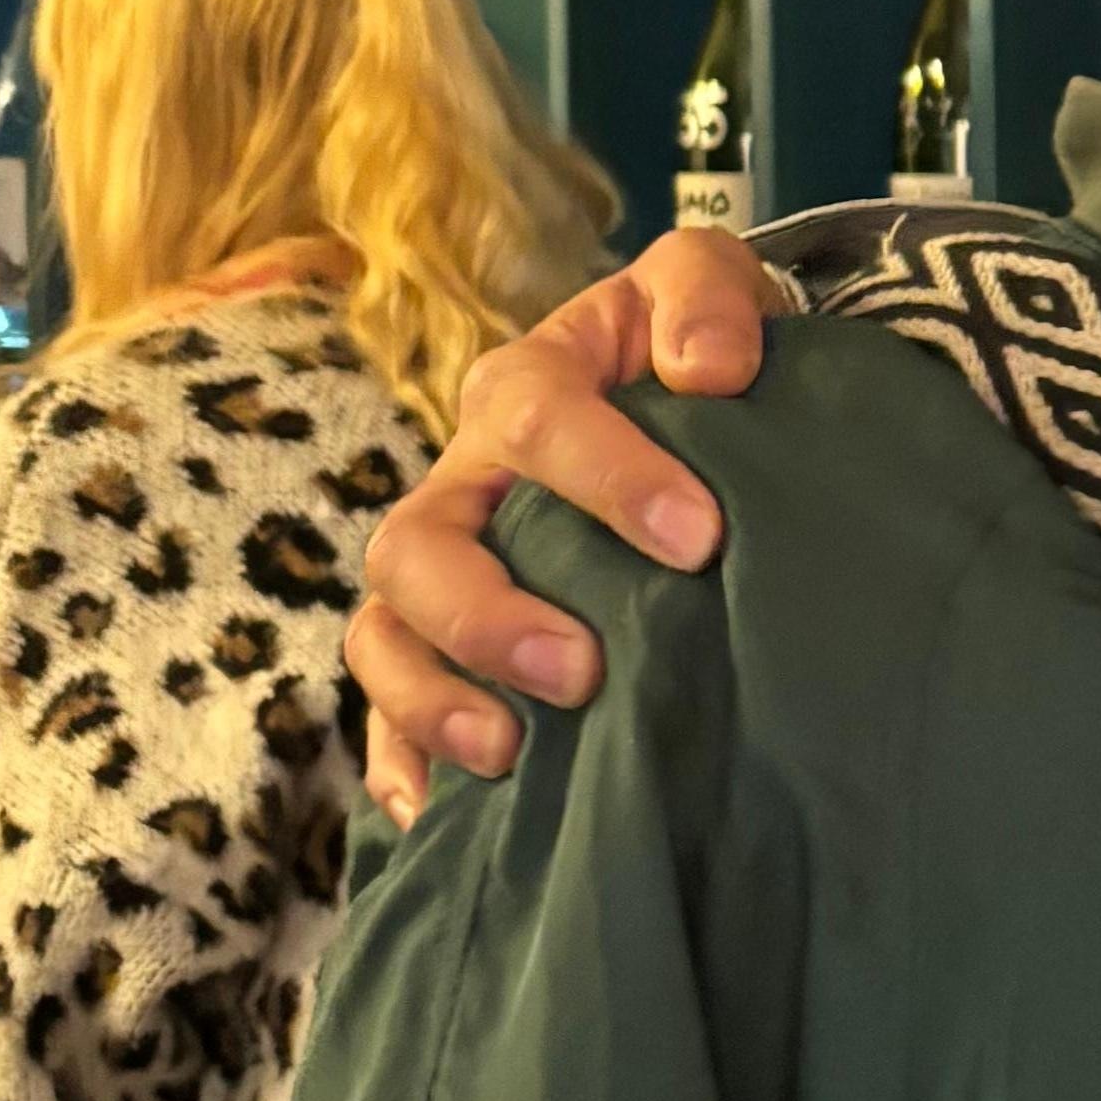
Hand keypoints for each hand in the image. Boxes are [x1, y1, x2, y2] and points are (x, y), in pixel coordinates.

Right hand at [347, 232, 779, 818]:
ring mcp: (448, 572)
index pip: (535, 416)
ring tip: (512, 751)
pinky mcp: (452, 648)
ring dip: (435, 696)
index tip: (700, 541)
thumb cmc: (704, 352)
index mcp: (525, 389)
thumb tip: (709, 370)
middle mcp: (466, 483)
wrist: (709, 403)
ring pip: (387, 632)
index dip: (607, 476)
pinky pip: (388, 708)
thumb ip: (707, 298)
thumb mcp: (713, 287)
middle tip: (582, 670)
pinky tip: (434, 812)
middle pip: (419, 546)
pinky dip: (402, 760)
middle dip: (488, 616)